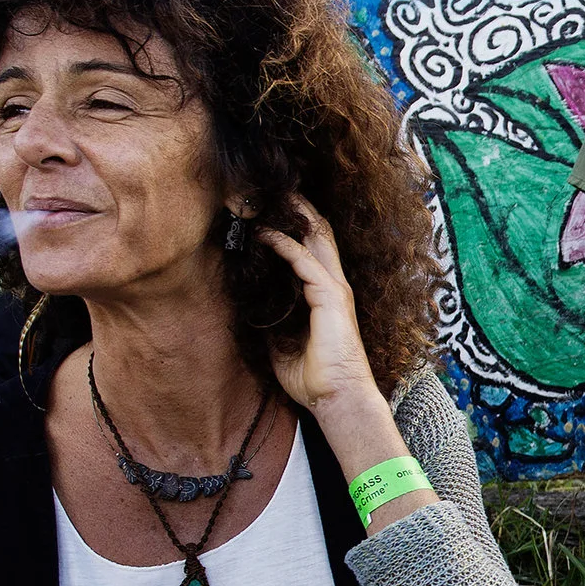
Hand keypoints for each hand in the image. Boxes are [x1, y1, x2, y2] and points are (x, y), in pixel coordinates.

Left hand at [260, 197, 384, 419]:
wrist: (337, 397)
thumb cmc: (313, 376)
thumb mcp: (280, 341)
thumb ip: (270, 318)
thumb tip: (247, 305)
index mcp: (324, 294)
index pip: (312, 248)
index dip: (294, 226)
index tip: (271, 210)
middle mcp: (332, 285)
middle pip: (318, 233)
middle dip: (298, 209)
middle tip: (274, 188)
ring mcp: (334, 289)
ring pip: (316, 238)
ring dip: (293, 216)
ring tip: (269, 197)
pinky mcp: (331, 298)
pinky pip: (305, 262)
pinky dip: (285, 245)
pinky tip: (266, 233)